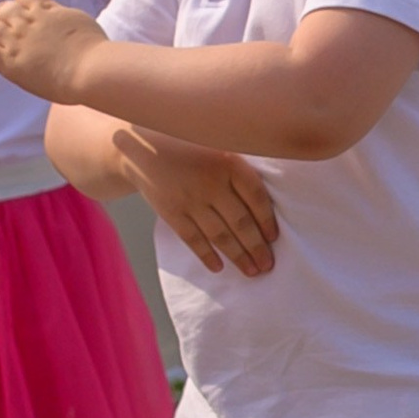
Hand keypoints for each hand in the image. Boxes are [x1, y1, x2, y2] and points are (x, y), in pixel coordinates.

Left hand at [0, 0, 102, 102]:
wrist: (89, 70)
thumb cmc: (94, 48)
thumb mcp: (79, 20)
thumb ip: (62, 16)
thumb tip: (56, 16)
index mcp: (46, 9)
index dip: (23, 5)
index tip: (29, 17)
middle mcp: (28, 22)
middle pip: (3, 9)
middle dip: (5, 19)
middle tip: (13, 34)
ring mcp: (17, 42)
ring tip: (3, 48)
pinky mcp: (11, 63)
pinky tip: (2, 65)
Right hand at [119, 133, 279, 275]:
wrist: (143, 148)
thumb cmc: (192, 148)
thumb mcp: (219, 145)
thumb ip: (240, 170)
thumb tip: (267, 205)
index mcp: (229, 163)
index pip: (256, 197)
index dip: (268, 220)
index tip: (274, 238)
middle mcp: (211, 182)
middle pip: (241, 222)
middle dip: (257, 247)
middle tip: (268, 266)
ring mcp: (190, 199)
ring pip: (220, 235)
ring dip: (238, 256)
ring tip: (252, 271)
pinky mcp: (172, 212)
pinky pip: (193, 239)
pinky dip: (207, 255)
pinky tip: (219, 268)